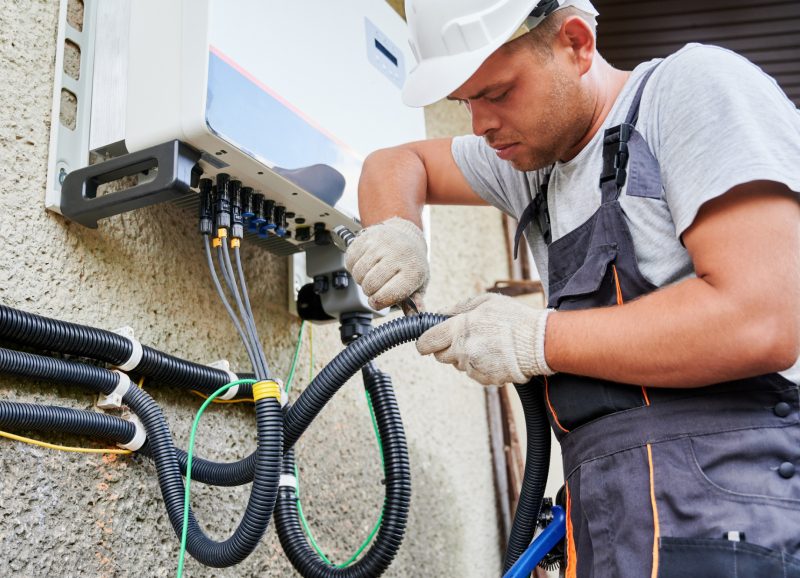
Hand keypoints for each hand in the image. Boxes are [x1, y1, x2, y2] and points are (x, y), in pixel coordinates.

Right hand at [345, 217, 428, 311]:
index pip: (387, 295)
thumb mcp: (417, 284)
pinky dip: (353, 266)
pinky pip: (350, 259)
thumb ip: (414, 304)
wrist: (405, 235)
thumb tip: (415, 320)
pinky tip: (364, 264)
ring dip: (360, 279)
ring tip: (371, 274)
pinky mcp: (368, 236)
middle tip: (376, 286)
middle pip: (370, 285)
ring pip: (358, 273)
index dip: (378, 303)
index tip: (378, 301)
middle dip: (369, 291)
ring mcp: (383, 244)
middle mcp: (399, 255)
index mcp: (413, 271)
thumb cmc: (410, 264)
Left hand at [417, 294, 554, 385]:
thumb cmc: (515, 319)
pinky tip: (494, 356)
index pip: (427, 341)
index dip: (424, 342)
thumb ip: (460, 307)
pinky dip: (480, 367)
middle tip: (462, 339)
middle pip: (440, 356)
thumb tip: (441, 313)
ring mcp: (474, 366)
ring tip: (486, 345)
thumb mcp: (487, 302)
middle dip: (446, 349)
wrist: (540, 342)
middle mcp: (464, 350)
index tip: (425, 342)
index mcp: (460, 328)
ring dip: (465, 357)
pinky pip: (474, 374)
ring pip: (458, 365)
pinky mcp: (485, 379)